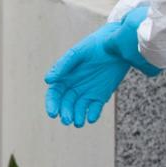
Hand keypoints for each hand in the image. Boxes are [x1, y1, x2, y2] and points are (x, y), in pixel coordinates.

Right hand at [43, 5, 160, 127]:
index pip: (54, 94)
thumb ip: (64, 65)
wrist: (117, 44)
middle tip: (67, 120)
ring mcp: (87, 92)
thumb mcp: (78, 53)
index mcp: (65, 76)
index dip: (52, 104)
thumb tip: (47, 80)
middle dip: (65, 113)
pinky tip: (92, 117)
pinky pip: (95, 108)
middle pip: (66, 104)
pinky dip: (93, 114)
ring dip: (77, 116)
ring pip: (79, 109)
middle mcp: (74, 86)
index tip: (52, 113)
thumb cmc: (95, 45)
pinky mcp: (101, 95)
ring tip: (79, 122)